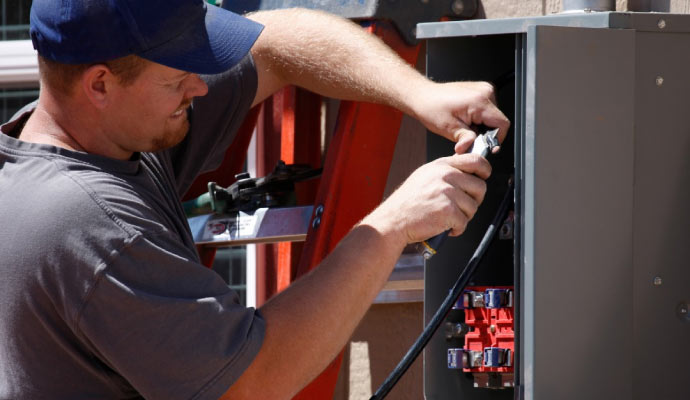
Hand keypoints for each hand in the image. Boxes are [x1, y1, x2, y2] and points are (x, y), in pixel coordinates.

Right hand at [363, 146, 490, 243]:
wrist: (393, 220)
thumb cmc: (407, 203)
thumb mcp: (425, 176)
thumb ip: (446, 172)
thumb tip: (467, 172)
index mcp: (441, 165)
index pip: (475, 160)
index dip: (485, 170)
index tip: (484, 176)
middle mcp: (445, 175)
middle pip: (480, 186)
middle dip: (474, 200)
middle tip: (461, 207)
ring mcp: (447, 192)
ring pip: (473, 207)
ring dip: (463, 216)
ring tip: (447, 217)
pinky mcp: (448, 210)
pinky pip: (464, 222)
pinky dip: (456, 228)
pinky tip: (444, 226)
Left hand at [410, 81, 509, 152]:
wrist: (423, 96)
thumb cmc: (432, 108)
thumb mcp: (448, 128)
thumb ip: (465, 139)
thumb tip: (472, 151)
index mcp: (479, 101)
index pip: (502, 124)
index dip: (496, 139)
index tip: (485, 147)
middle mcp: (485, 92)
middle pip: (498, 121)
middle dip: (485, 133)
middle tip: (468, 136)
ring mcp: (483, 89)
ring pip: (493, 116)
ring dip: (481, 126)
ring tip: (464, 126)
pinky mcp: (480, 90)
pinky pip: (488, 109)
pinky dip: (479, 118)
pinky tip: (466, 119)